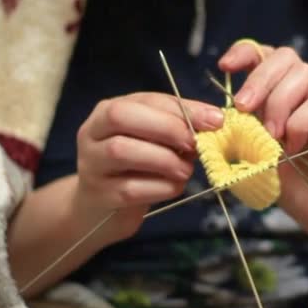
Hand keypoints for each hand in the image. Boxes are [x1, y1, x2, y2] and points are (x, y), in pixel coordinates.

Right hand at [75, 92, 223, 241]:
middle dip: (167, 128)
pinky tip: (174, 186)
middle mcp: (93, 133)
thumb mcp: (155, 139)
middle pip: (121, 116)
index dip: (182, 109)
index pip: (145, 99)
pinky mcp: (100, 195)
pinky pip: (130, 188)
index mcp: (109, 111)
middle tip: (194, 144)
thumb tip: (216, 120)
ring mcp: (92, 164)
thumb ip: (180, 126)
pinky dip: (161, 187)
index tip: (214, 120)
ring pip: (121, 151)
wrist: (104, 208)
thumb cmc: (137, 166)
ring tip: (186, 169)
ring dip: (165, 159)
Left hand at [218, 43, 307, 243]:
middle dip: (258, 78)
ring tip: (271, 136)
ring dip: (278, 102)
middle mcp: (304, 99)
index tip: (226, 67)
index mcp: (280, 101)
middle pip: (285, 57)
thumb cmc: (299, 189)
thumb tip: (213, 127)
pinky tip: (294, 148)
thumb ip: (239, 144)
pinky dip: (299, 124)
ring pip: (303, 75)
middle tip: (244, 107)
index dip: (245, 53)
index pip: (266, 57)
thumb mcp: (258, 165)